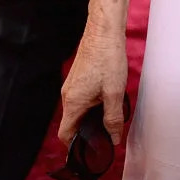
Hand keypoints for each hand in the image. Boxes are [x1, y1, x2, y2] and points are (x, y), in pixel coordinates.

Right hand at [58, 20, 128, 146]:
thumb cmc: (108, 58)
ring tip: (110, 112)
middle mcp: (67, 95)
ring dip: (91, 115)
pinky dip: (91, 102)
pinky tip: (107, 95)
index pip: (65, 134)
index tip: (90, 149)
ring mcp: (71, 84)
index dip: (75, 146)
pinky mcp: (77, 76)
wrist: (103, 30)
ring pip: (77, 109)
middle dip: (87, 130)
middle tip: (106, 131)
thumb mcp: (115, 92)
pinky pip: (80, 97)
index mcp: (73, 102)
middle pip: (72, 123)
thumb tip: (113, 138)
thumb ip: (113, 118)